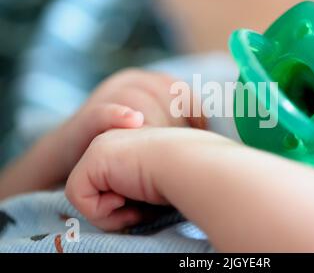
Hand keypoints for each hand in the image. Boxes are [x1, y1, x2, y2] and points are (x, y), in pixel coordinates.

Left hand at [65, 127, 231, 230]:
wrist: (190, 164)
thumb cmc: (187, 177)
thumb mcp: (159, 185)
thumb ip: (140, 191)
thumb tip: (131, 212)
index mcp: (130, 147)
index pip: (111, 186)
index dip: (124, 207)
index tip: (145, 212)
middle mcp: (114, 143)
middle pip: (97, 191)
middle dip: (116, 211)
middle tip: (141, 212)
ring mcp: (101, 147)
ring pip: (86, 197)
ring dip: (111, 214)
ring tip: (136, 208)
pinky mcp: (93, 157)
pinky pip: (78, 196)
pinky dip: (101, 211)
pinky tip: (126, 200)